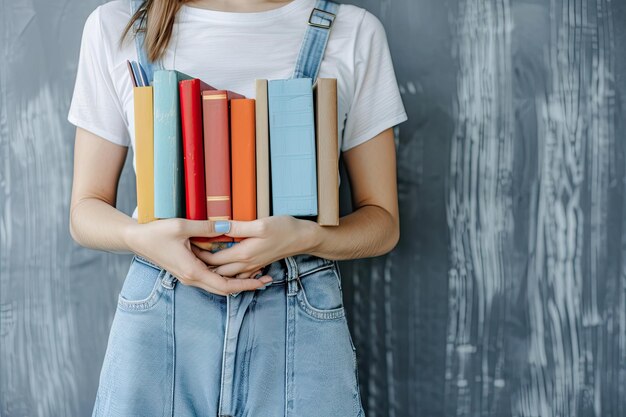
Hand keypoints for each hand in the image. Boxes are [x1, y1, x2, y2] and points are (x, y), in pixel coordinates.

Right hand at [125, 218, 271, 295]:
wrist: (135, 239)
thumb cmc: (155, 233)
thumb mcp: (182, 226)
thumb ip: (206, 227)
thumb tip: (228, 225)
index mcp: (193, 271)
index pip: (225, 286)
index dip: (246, 284)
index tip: (262, 281)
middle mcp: (192, 278)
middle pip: (224, 290)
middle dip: (246, 285)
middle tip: (266, 279)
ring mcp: (189, 276)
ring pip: (217, 285)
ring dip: (237, 281)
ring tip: (256, 273)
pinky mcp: (187, 271)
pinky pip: (210, 279)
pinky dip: (226, 276)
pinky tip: (236, 267)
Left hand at [190, 215, 318, 276]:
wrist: (303, 238)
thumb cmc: (284, 228)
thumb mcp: (260, 224)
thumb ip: (237, 227)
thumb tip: (218, 225)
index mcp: (243, 254)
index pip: (213, 258)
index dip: (198, 252)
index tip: (186, 243)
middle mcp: (246, 264)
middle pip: (216, 270)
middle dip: (201, 263)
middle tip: (187, 252)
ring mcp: (252, 267)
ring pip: (225, 275)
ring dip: (212, 269)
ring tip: (198, 259)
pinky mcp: (257, 265)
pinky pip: (237, 275)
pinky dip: (225, 272)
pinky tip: (219, 265)